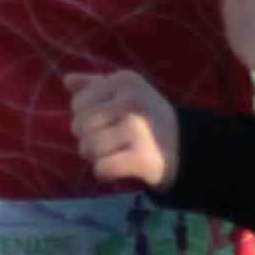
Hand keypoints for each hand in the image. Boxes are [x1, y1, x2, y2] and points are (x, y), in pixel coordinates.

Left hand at [68, 69, 176, 191]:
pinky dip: (104, 174)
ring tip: (116, 153)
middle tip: (113, 142)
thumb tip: (67, 80)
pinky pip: (101, 168)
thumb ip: (95, 85)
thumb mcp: (127, 93)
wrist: (187, 148)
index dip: (88, 117)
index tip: (111, 121)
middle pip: (79, 126)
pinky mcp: (142, 157)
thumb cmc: (148, 118)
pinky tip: (119, 169)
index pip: (78, 104)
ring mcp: (138, 129)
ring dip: (96, 157)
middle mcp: (132, 100)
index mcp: (125, 81)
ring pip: (87, 148)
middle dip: (89, 139)